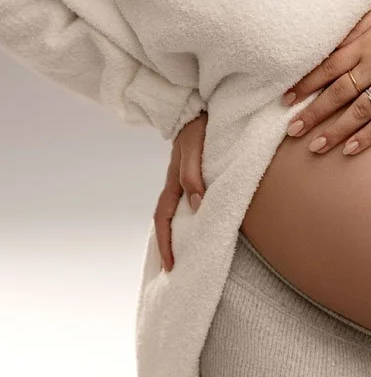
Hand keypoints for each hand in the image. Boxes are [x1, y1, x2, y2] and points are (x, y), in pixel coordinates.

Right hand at [154, 111, 207, 271]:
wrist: (197, 105)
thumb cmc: (198, 125)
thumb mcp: (195, 149)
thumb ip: (193, 174)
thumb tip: (198, 205)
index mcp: (173, 182)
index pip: (164, 219)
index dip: (167, 244)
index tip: (172, 266)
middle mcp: (175, 184)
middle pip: (166, 221)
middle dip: (168, 245)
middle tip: (174, 270)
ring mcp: (182, 179)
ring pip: (176, 212)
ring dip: (178, 233)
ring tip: (186, 254)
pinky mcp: (193, 173)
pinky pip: (187, 201)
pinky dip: (190, 217)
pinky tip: (200, 223)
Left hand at [281, 0, 370, 156]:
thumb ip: (354, 28)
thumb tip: (328, 41)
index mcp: (364, 42)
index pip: (326, 67)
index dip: (304, 84)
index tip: (285, 99)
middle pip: (336, 93)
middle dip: (311, 113)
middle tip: (291, 130)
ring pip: (358, 111)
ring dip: (334, 130)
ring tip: (314, 146)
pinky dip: (367, 135)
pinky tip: (350, 148)